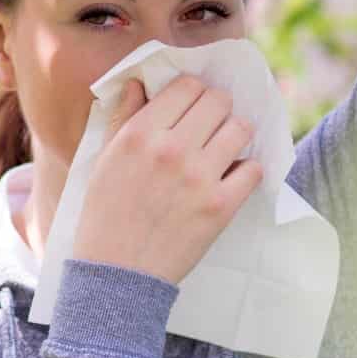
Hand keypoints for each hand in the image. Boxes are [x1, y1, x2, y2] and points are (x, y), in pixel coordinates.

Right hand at [71, 74, 263, 284]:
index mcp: (139, 134)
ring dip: (235, 135)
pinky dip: (246, 171)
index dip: (193, 93)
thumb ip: (122, 118)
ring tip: (223, 150)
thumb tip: (139, 84)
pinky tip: (231, 178)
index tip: (192, 108)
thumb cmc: (105, 215)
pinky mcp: (220, 206)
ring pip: (240, 129)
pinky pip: (253, 169)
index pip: (187, 87)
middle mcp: (171, 149)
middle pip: (218, 101)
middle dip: (217, 110)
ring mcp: (199, 177)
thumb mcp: (103, 161)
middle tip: (211, 126)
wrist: (116, 273)